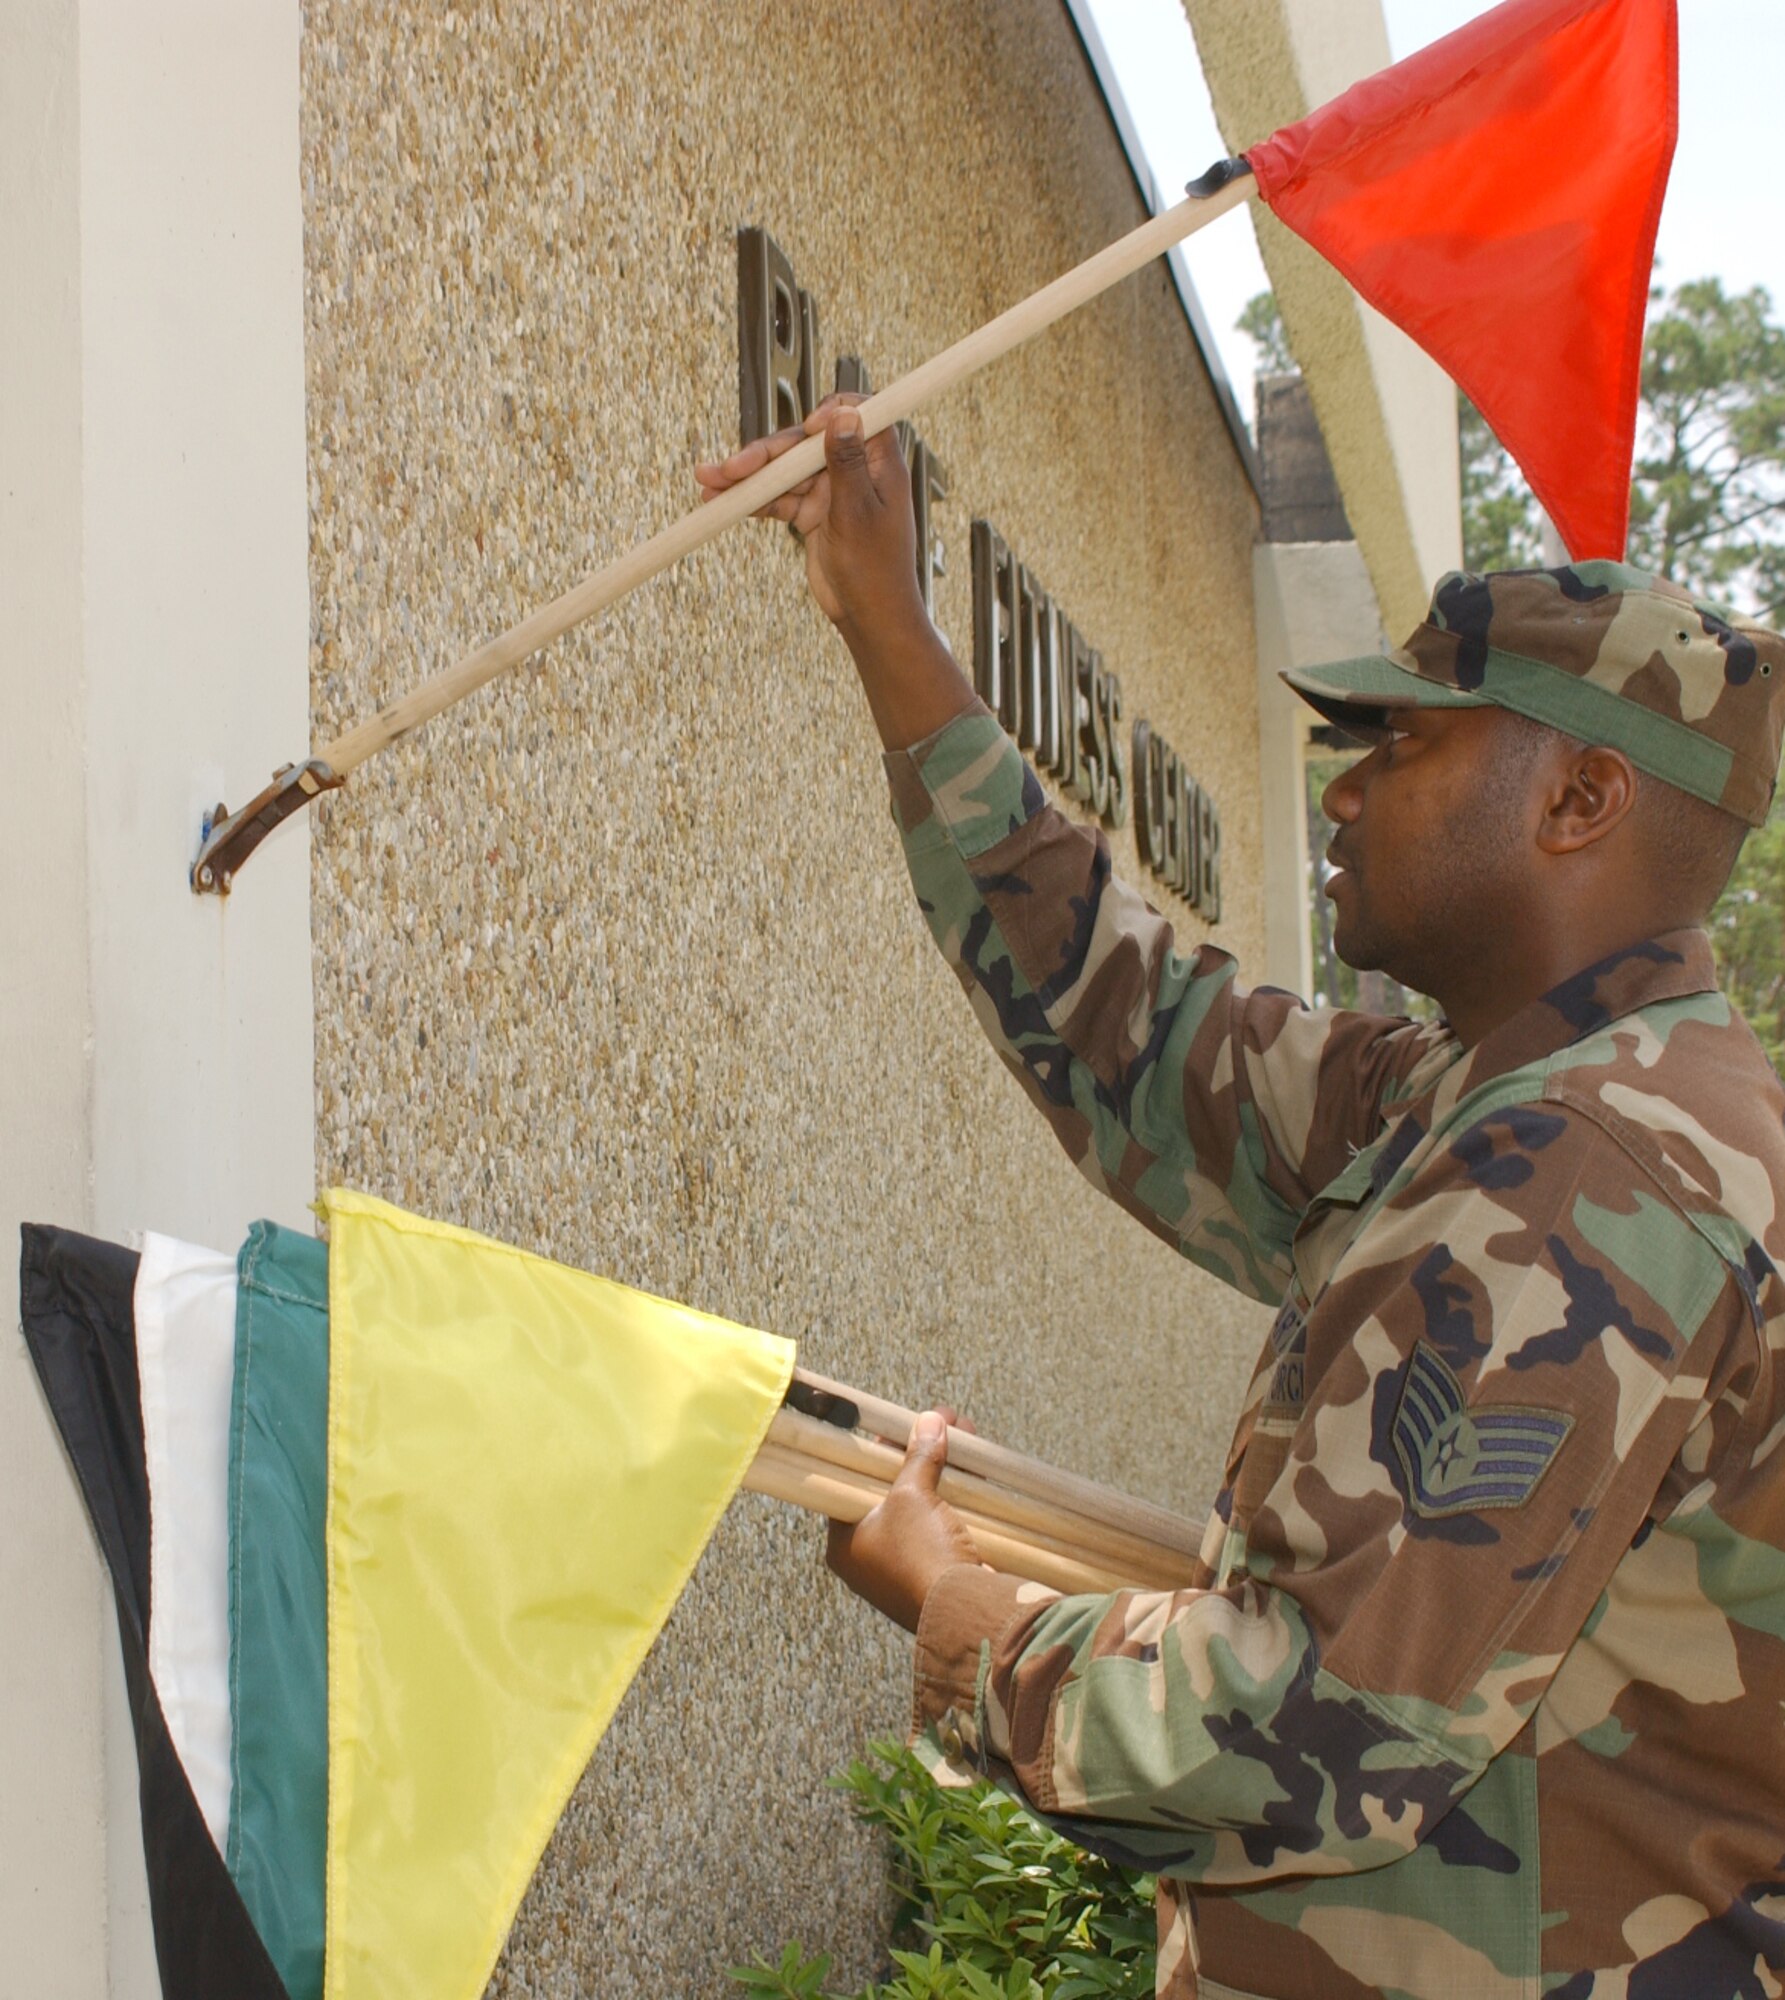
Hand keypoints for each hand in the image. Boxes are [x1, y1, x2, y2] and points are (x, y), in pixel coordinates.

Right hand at [695, 395, 927, 640]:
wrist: (868, 616)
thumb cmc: (876, 571)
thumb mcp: (858, 513)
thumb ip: (847, 463)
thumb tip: (845, 415)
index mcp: (878, 463)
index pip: (857, 415)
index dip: (830, 414)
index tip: (809, 429)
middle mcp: (855, 470)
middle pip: (806, 444)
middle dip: (766, 453)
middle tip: (730, 468)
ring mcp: (830, 491)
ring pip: (785, 471)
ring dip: (747, 477)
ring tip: (709, 483)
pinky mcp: (812, 512)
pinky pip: (778, 497)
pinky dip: (752, 500)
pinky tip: (722, 501)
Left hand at [826, 1410, 981, 1631]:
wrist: (966, 1612)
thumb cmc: (921, 1556)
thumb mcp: (914, 1497)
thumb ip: (918, 1458)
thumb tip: (930, 1422)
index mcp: (845, 1541)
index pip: (851, 1481)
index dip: (877, 1449)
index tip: (898, 1425)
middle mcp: (869, 1555)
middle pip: (892, 1488)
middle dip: (920, 1451)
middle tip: (940, 1420)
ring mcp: (904, 1563)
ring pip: (921, 1501)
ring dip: (943, 1465)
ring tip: (963, 1430)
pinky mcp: (936, 1567)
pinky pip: (942, 1519)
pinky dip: (957, 1492)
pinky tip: (974, 1465)